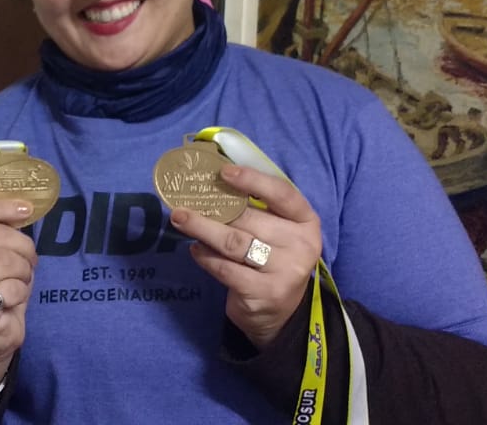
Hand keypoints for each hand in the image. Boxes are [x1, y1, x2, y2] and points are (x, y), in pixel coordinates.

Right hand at [0, 198, 37, 396]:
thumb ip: (2, 232)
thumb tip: (23, 206)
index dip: (1, 207)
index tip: (26, 209)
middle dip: (23, 247)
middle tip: (29, 261)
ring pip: (3, 259)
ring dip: (23, 271)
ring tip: (20, 282)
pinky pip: (8, 288)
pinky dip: (19, 293)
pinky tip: (10, 302)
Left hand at [168, 164, 321, 348]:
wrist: (280, 314)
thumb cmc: (272, 260)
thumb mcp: (276, 232)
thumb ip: (257, 209)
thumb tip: (214, 182)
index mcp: (306, 222)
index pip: (283, 193)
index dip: (253, 180)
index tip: (223, 172)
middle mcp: (301, 245)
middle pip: (250, 218)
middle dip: (213, 207)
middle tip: (183, 200)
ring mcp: (285, 271)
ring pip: (234, 242)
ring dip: (202, 228)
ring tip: (180, 219)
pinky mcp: (265, 293)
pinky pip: (226, 268)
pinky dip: (206, 257)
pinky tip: (195, 249)